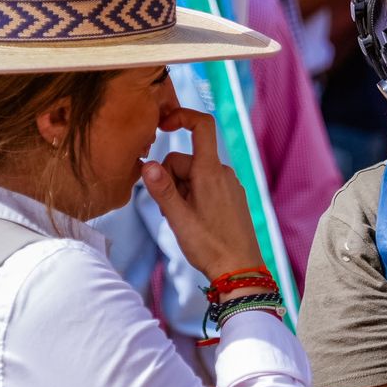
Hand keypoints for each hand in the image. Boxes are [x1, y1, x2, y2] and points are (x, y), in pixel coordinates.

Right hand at [143, 108, 265, 278]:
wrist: (241, 270)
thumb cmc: (210, 246)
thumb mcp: (178, 218)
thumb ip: (162, 189)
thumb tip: (146, 163)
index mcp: (211, 171)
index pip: (202, 126)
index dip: (181, 116)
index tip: (162, 124)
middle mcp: (224, 173)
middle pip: (185, 160)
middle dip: (170, 178)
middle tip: (170, 210)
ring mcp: (230, 185)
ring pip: (194, 176)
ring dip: (181, 191)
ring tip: (182, 220)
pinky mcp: (233, 198)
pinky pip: (206, 187)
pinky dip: (193, 197)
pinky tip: (194, 221)